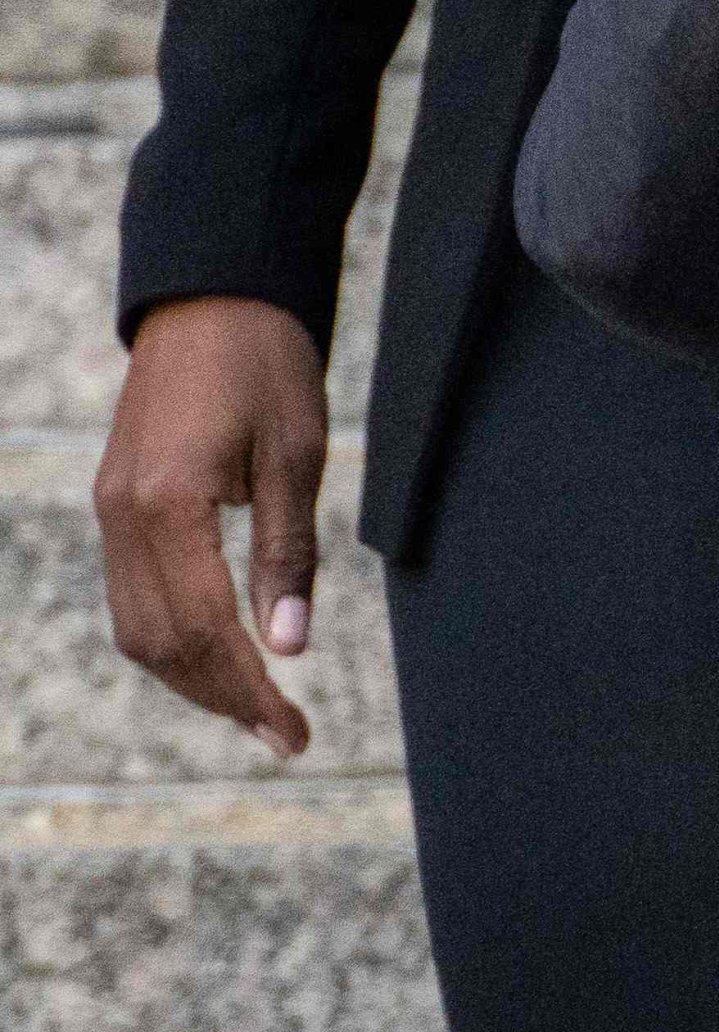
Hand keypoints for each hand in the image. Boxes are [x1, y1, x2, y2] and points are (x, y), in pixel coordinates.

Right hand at [93, 295, 330, 760]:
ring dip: (192, 676)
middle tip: (285, 733)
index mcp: (168, 504)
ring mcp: (109, 511)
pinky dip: (173, 638)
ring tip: (257, 708)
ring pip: (136, 627)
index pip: (204, 628)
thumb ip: (288, 555)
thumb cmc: (267, 366)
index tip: (294, 733)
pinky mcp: (115, 503)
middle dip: (221, 696)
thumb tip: (291, 647)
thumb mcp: (297, 456)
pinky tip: (219, 655)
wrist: (211, 298)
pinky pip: (132, 595)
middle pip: (160, 642)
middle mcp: (122, 516)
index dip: (249, 690)